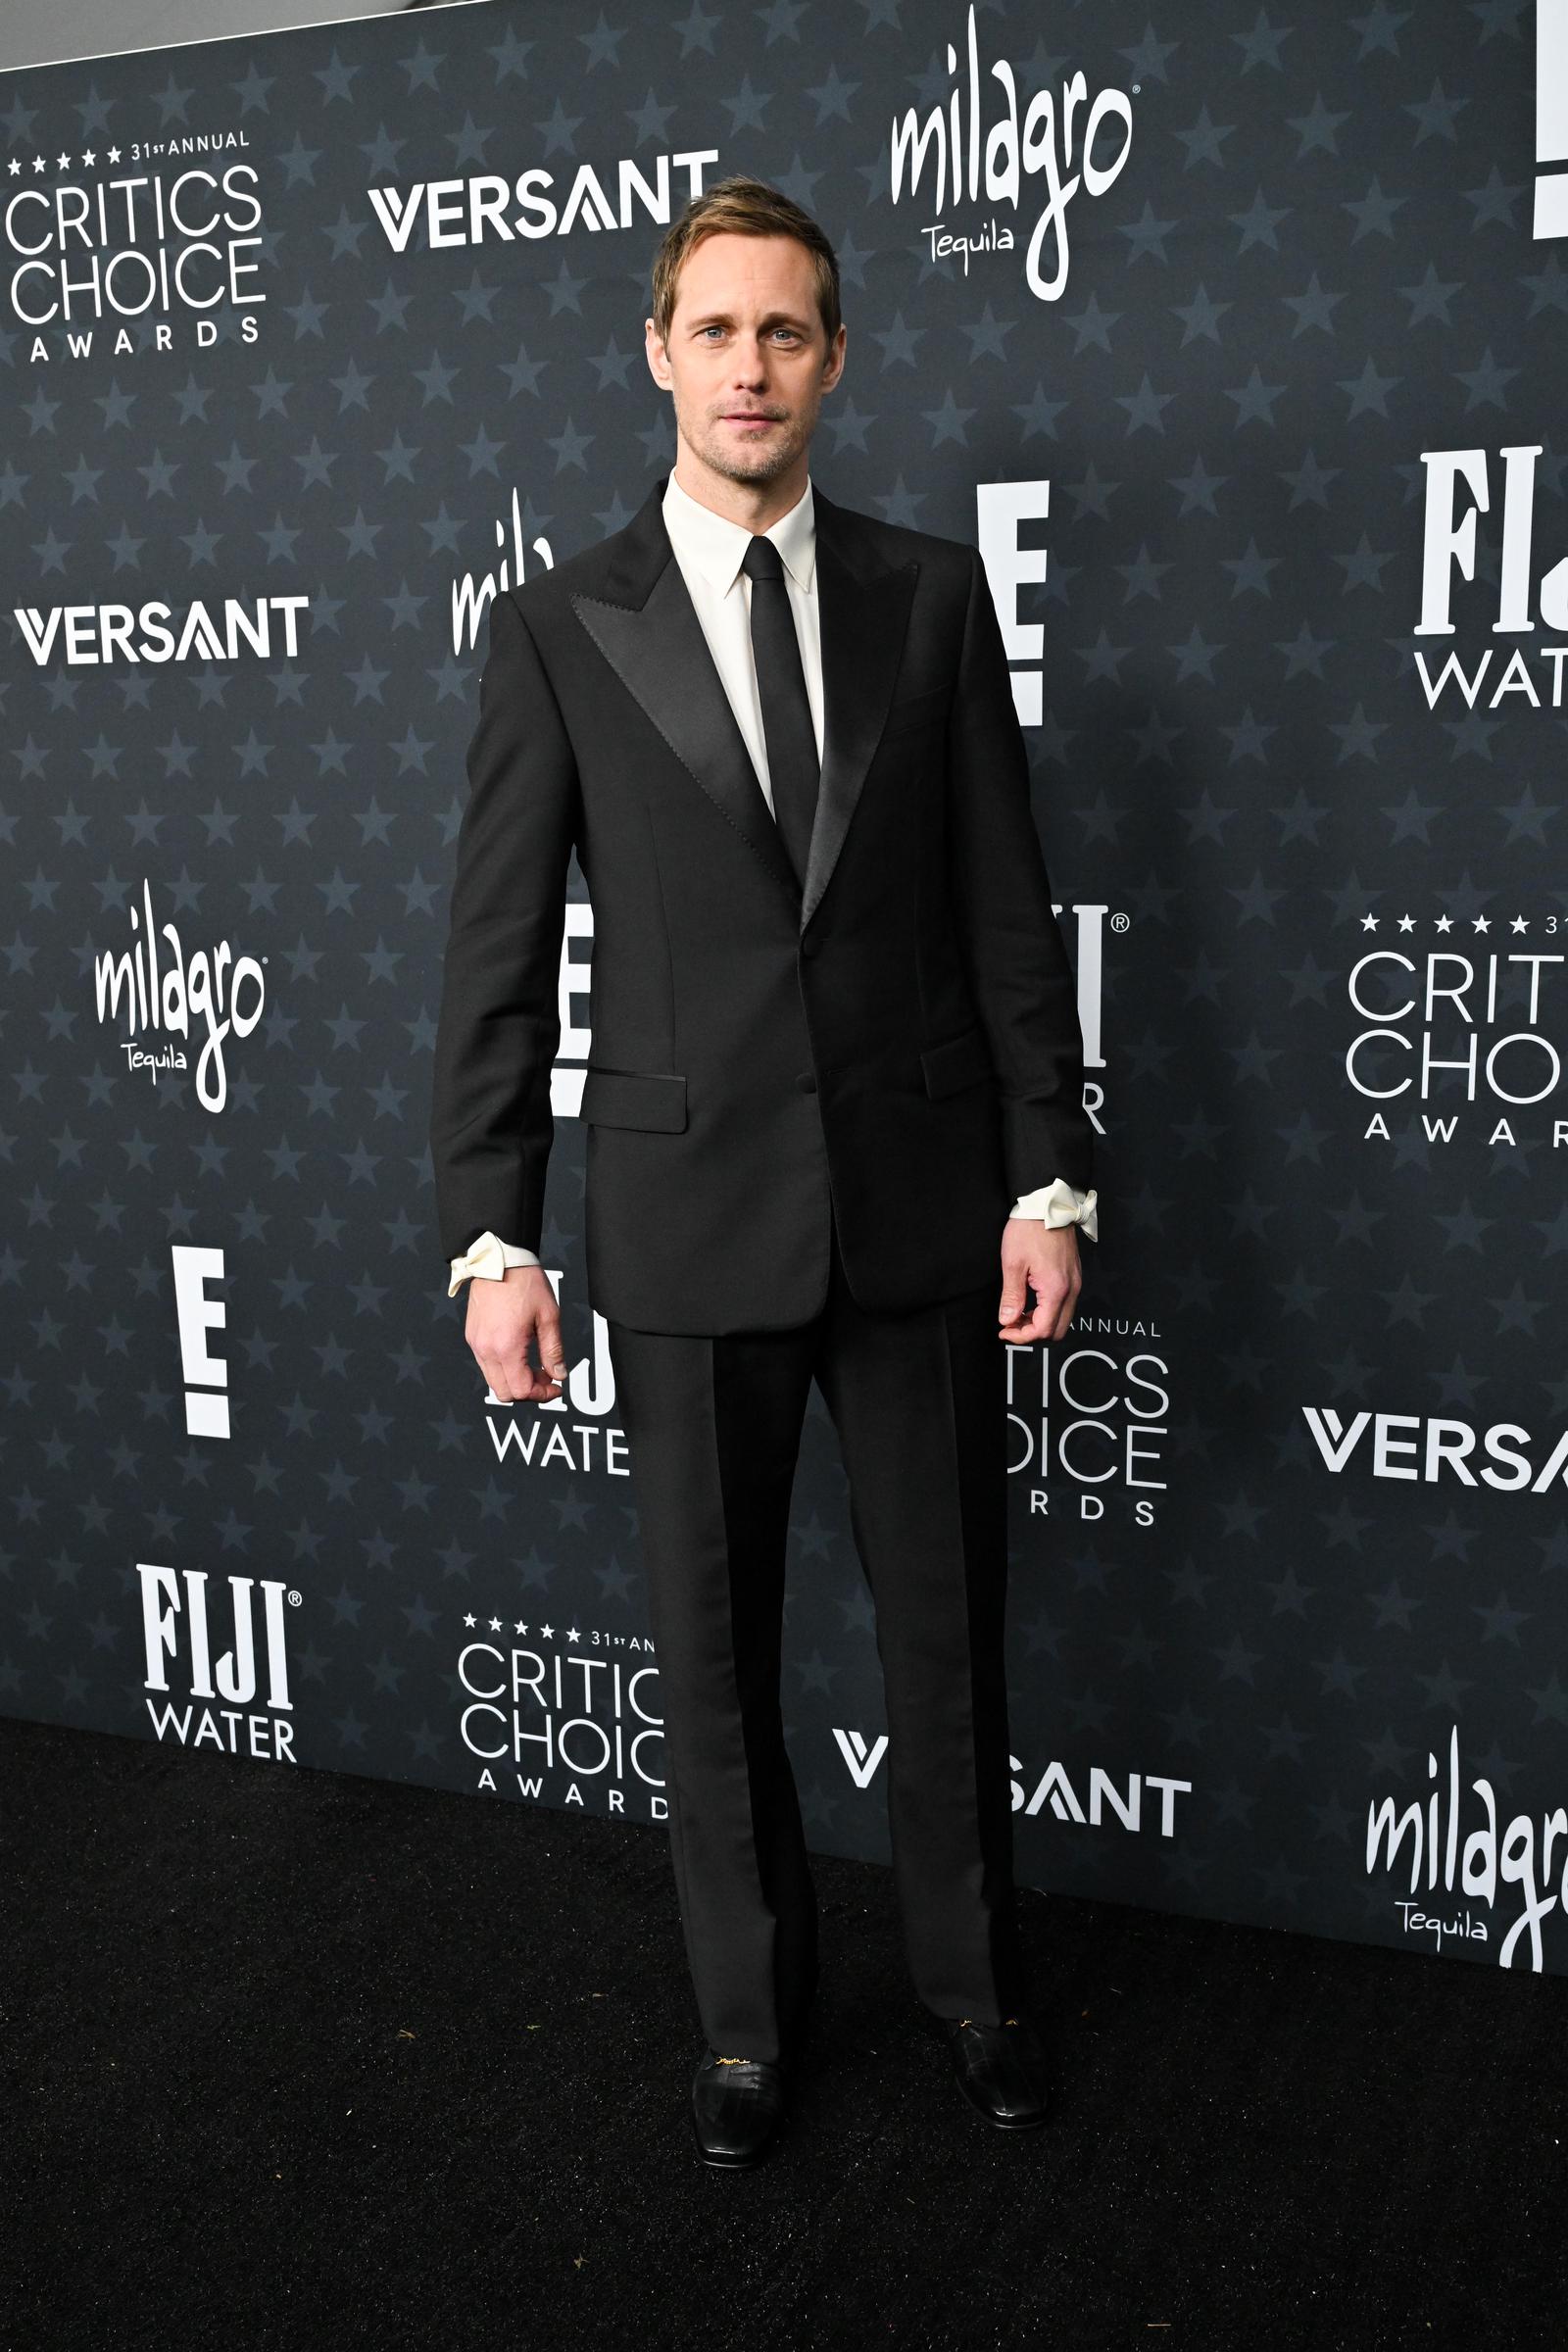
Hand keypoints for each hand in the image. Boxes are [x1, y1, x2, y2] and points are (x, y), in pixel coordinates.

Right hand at [465, 1264, 567, 1404]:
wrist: (499, 1260)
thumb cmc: (524, 1282)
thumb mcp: (548, 1316)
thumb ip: (553, 1350)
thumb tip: (559, 1374)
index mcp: (506, 1347)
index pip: (522, 1390)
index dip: (542, 1395)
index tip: (555, 1387)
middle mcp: (486, 1349)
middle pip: (504, 1393)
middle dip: (528, 1391)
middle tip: (546, 1377)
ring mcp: (476, 1344)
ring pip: (493, 1381)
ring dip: (515, 1381)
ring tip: (534, 1365)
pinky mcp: (472, 1337)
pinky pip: (486, 1365)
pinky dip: (503, 1368)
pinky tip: (519, 1353)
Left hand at [997, 1217, 1080, 1344]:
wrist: (1047, 1204)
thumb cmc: (1029, 1229)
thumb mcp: (1013, 1264)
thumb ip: (1012, 1296)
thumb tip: (1007, 1320)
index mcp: (1056, 1289)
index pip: (1043, 1329)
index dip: (1021, 1336)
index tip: (1004, 1331)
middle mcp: (1071, 1289)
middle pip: (1057, 1331)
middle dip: (1033, 1333)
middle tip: (1011, 1324)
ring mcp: (1075, 1283)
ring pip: (1063, 1319)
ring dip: (1041, 1322)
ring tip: (1018, 1313)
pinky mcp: (1074, 1276)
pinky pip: (1065, 1305)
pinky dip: (1048, 1311)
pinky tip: (1031, 1302)